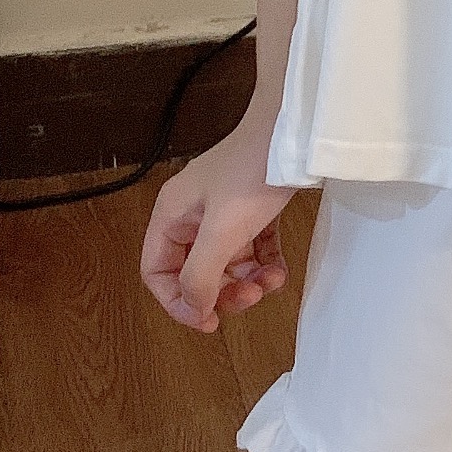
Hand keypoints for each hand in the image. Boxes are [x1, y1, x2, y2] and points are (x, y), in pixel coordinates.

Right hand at [139, 112, 295, 333]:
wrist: (293, 132)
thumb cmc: (253, 170)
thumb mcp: (223, 231)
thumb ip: (202, 274)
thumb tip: (194, 308)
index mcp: (172, 215)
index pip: (158, 271)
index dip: (178, 301)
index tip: (207, 320)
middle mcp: (193, 214)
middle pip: (195, 271)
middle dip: (222, 291)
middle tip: (248, 298)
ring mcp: (223, 210)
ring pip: (227, 263)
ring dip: (247, 279)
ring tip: (270, 281)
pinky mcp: (252, 208)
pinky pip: (252, 247)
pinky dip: (265, 262)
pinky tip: (279, 268)